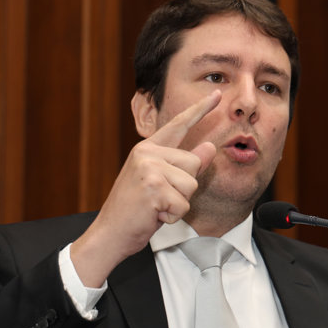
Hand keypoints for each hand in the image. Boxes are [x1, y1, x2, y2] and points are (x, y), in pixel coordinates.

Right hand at [70, 91, 221, 286]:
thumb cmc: (135, 210)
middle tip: (160, 198)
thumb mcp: (161, 183)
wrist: (110, 233)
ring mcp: (148, 169)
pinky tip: (154, 215)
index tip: (218, 95)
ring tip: (157, 206)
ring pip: (191, 184)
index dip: (200, 110)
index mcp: (147, 148)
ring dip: (179, 203)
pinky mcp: (153, 187)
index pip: (178, 125)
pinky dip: (173, 216)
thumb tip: (210, 147)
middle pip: (194, 163)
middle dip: (184, 188)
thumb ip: (185, 165)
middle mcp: (147, 153)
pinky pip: (183, 204)